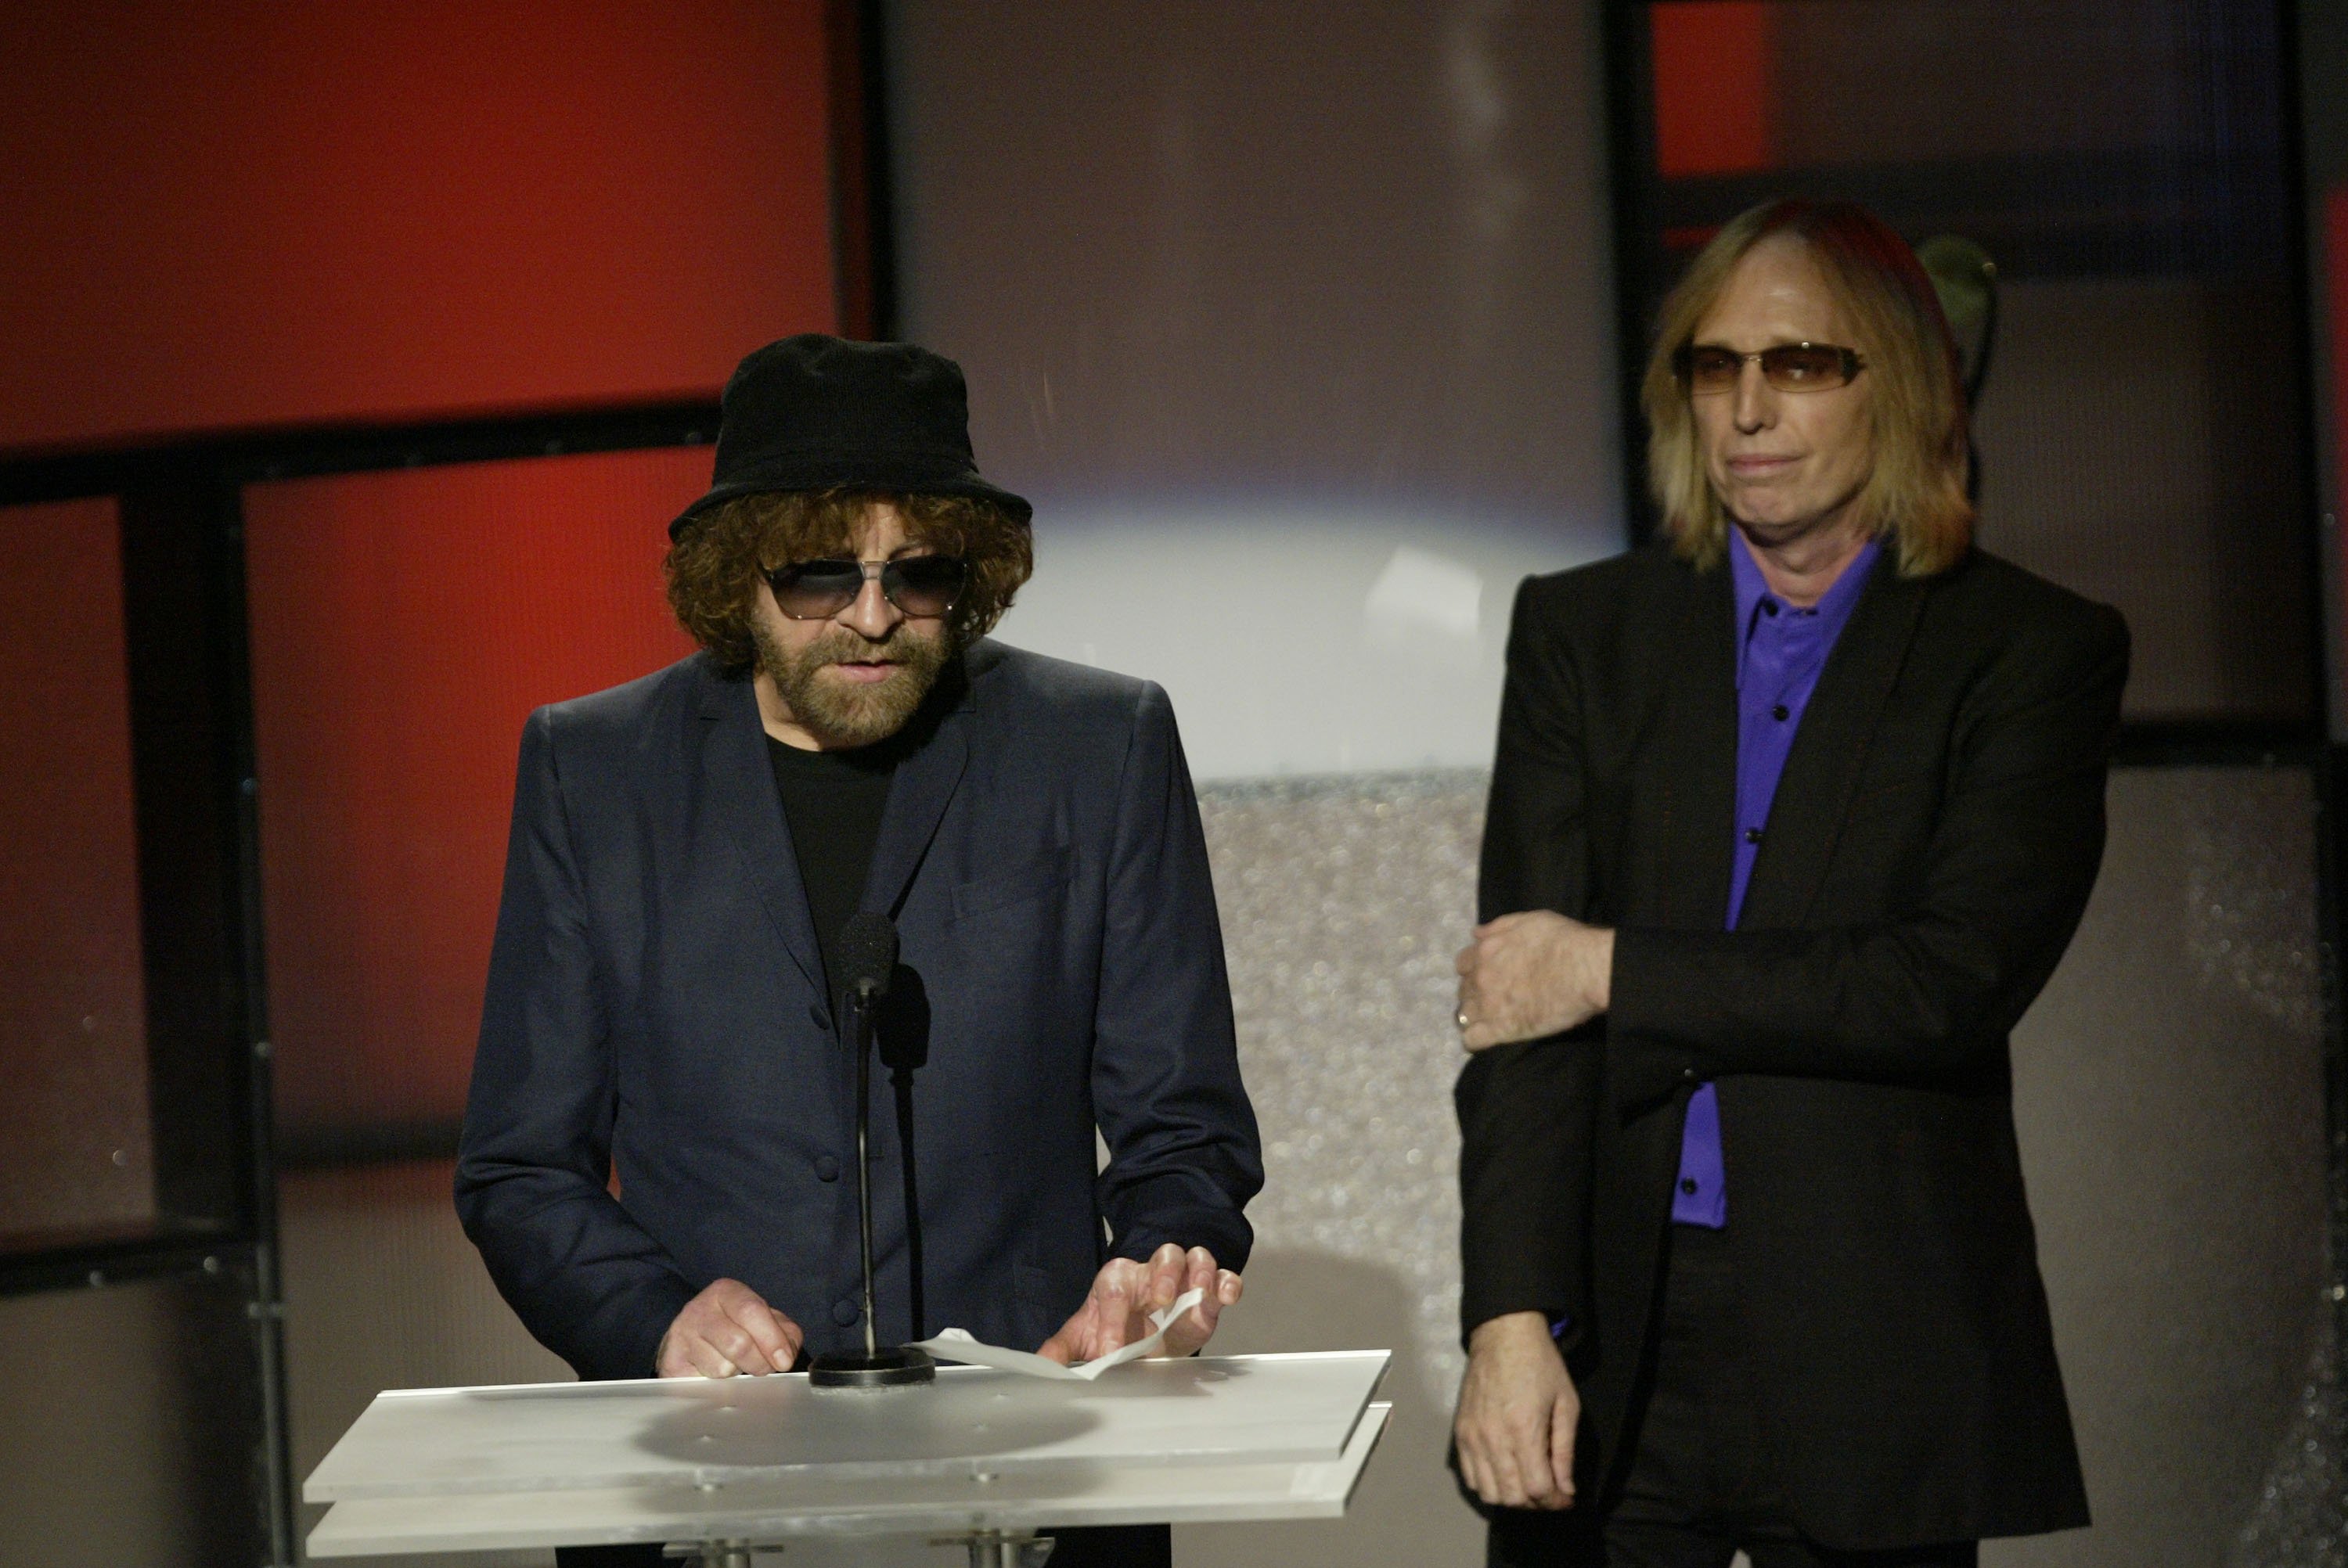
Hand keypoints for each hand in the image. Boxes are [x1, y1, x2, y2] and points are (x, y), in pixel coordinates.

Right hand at [656, 1278, 804, 1376]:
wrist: (688, 1338)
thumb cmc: (733, 1328)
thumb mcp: (762, 1321)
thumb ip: (784, 1332)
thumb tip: (786, 1354)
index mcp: (726, 1292)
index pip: (751, 1311)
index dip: (772, 1339)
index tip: (784, 1361)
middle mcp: (699, 1309)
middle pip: (738, 1344)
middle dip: (758, 1363)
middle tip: (763, 1368)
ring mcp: (681, 1336)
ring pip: (721, 1368)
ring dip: (736, 1374)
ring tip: (733, 1364)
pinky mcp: (671, 1363)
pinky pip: (704, 1384)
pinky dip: (718, 1386)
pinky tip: (716, 1374)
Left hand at [1035, 1243, 1243, 1364]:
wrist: (1144, 1329)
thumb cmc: (1112, 1329)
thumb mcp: (1083, 1338)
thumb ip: (1062, 1350)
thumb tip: (1039, 1368)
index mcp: (1117, 1280)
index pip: (1114, 1291)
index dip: (1111, 1322)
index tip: (1111, 1352)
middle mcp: (1152, 1272)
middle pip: (1163, 1257)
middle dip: (1163, 1276)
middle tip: (1160, 1302)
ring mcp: (1185, 1278)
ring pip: (1196, 1257)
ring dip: (1200, 1273)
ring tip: (1199, 1295)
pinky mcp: (1209, 1292)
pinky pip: (1223, 1276)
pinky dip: (1227, 1284)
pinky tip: (1225, 1298)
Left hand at [1455, 911, 1612, 1050]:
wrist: (1584, 969)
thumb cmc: (1562, 941)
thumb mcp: (1528, 920)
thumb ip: (1499, 927)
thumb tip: (1476, 933)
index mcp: (1485, 951)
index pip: (1463, 963)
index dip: (1474, 969)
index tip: (1487, 974)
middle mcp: (1481, 978)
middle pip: (1464, 990)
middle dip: (1475, 993)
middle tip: (1495, 998)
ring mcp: (1489, 1006)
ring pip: (1464, 1015)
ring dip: (1474, 1016)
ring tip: (1492, 1020)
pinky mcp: (1502, 1030)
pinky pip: (1472, 1040)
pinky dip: (1475, 1041)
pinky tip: (1487, 1039)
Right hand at [1455, 1311, 1580, 1509]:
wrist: (1503, 1335)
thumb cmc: (1541, 1365)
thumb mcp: (1566, 1404)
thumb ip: (1565, 1451)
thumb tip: (1566, 1488)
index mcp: (1524, 1430)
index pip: (1538, 1489)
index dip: (1556, 1501)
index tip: (1566, 1497)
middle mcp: (1493, 1438)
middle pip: (1513, 1497)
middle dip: (1537, 1502)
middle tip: (1550, 1490)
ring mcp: (1472, 1437)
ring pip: (1489, 1493)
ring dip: (1512, 1497)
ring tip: (1527, 1484)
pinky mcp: (1460, 1432)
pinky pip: (1470, 1477)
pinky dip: (1488, 1485)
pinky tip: (1504, 1473)